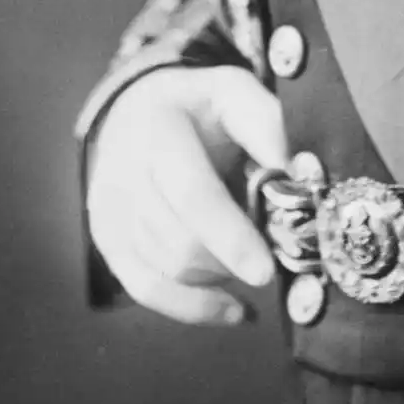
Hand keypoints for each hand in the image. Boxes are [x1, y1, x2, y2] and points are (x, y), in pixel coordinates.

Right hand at [87, 64, 286, 325]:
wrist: (132, 112)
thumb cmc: (196, 107)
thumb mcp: (234, 93)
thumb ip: (268, 127)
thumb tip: (297, 179)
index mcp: (158, 131)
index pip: (192, 194)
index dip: (230, 236)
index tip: (265, 272)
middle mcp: (122, 174)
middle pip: (180, 244)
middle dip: (233, 259)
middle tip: (273, 252)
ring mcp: (108, 211)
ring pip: (169, 271)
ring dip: (220, 276)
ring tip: (250, 258)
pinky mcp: (106, 241)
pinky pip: (147, 290)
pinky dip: (194, 308)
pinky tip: (232, 309)